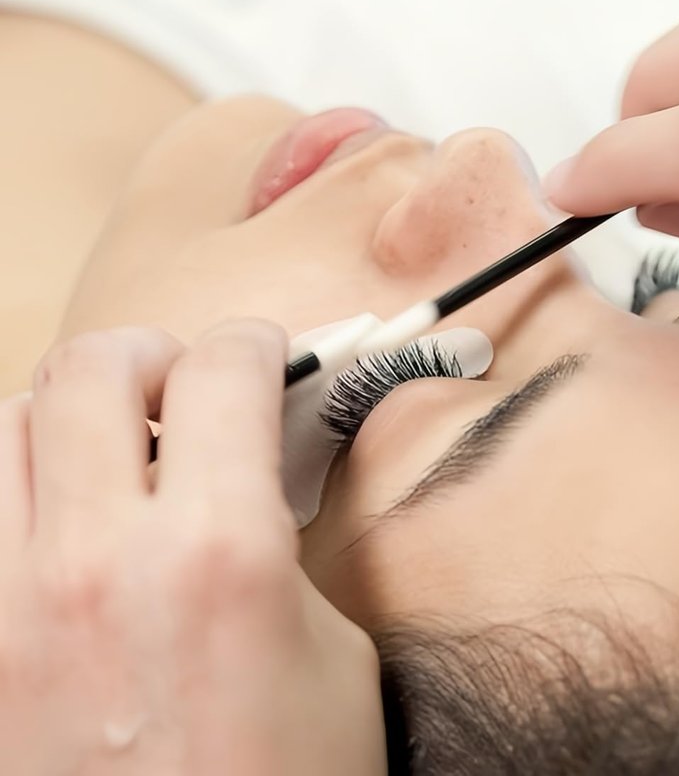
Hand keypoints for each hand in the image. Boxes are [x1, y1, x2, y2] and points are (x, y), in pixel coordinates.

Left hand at [0, 320, 385, 774]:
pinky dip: (9, 477)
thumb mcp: (331, 649)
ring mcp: (8, 607)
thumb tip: (253, 470)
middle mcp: (98, 565)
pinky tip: (52, 506)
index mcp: (220, 557)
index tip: (261, 354)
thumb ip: (282, 539)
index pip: (224, 373)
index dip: (252, 343)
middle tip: (182, 381)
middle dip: (152, 353)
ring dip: (68, 407)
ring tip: (110, 438)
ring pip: (3, 419)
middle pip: (96, 366)